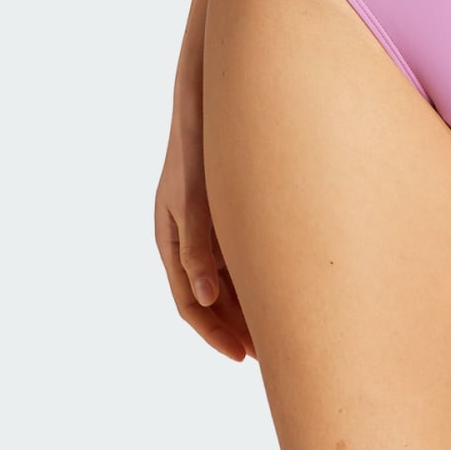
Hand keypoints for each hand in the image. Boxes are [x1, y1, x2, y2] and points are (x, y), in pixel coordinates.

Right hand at [154, 72, 255, 362]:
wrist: (207, 94)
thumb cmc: (197, 141)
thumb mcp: (194, 194)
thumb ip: (197, 244)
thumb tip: (204, 296)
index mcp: (169, 238)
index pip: (189, 302)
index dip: (214, 332)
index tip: (243, 355)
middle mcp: (185, 237)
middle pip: (208, 298)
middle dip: (234, 328)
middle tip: (269, 354)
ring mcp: (204, 223)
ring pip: (224, 279)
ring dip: (246, 306)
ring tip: (279, 331)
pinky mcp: (223, 209)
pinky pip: (236, 255)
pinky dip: (253, 276)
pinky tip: (280, 285)